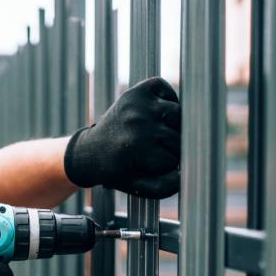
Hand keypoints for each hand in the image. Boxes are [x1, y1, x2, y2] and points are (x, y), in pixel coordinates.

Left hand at [63, 76, 180, 198]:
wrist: (91, 152)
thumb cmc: (118, 170)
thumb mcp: (138, 186)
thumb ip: (165, 186)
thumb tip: (184, 174)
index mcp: (137, 148)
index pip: (175, 159)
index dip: (168, 166)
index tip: (151, 167)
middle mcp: (138, 123)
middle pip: (179, 137)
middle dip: (172, 148)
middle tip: (153, 152)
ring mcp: (137, 105)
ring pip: (178, 114)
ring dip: (173, 126)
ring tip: (158, 135)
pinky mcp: (136, 91)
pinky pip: (166, 89)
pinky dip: (167, 99)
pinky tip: (155, 115)